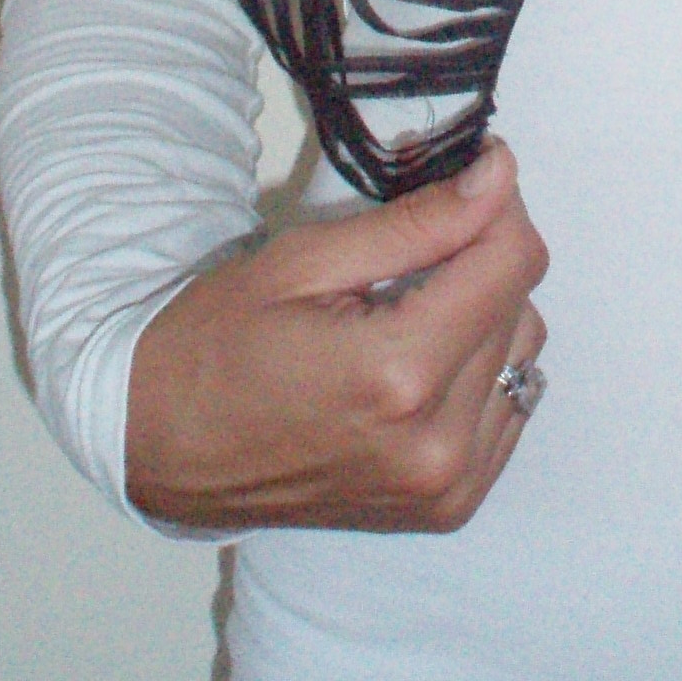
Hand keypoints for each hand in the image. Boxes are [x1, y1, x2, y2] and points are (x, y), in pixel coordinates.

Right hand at [126, 140, 549, 532]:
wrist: (160, 447)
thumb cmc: (217, 343)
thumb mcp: (305, 260)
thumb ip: (416, 221)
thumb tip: (500, 175)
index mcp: (399, 376)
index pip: (514, 261)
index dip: (498, 205)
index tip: (470, 177)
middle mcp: (437, 444)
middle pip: (521, 304)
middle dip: (483, 257)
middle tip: (417, 246)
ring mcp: (446, 487)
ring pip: (521, 355)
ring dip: (485, 314)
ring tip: (410, 308)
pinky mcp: (447, 508)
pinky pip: (506, 409)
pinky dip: (480, 370)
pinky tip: (423, 358)